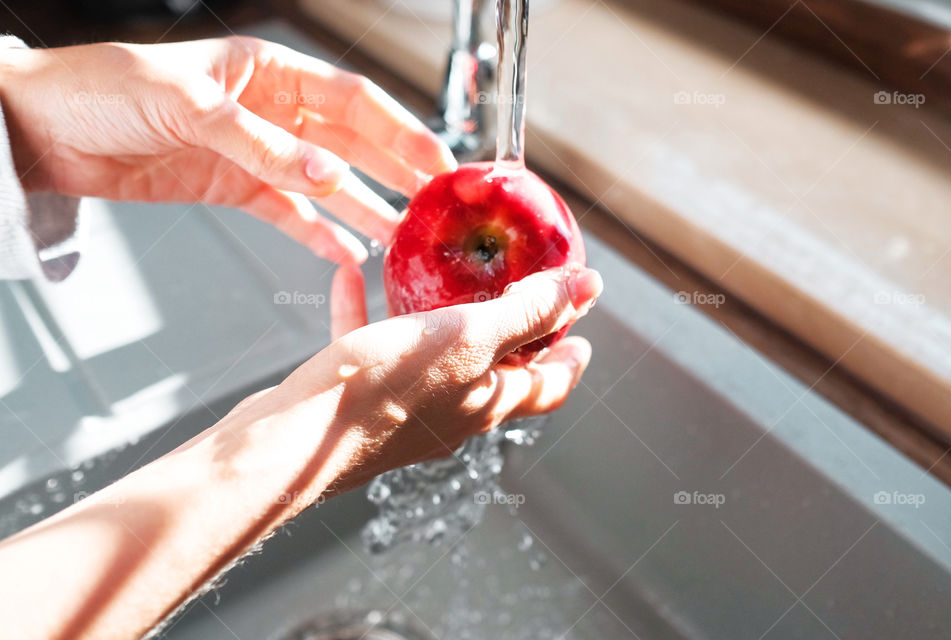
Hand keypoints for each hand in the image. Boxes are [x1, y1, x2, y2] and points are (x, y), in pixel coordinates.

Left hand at [0, 36, 455, 263]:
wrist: (43, 130)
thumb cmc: (102, 91)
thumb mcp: (186, 108)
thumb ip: (261, 145)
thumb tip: (329, 176)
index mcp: (266, 71)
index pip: (351, 100)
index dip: (400, 130)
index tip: (437, 161)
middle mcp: (271, 111)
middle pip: (351, 144)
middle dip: (395, 173)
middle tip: (435, 205)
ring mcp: (256, 153)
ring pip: (327, 185)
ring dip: (365, 209)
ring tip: (402, 237)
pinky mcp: (234, 189)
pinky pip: (289, 216)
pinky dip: (318, 236)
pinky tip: (347, 255)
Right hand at [0, 265, 600, 639]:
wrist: (289, 442)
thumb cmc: (378, 393)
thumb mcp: (465, 338)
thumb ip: (526, 313)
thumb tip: (588, 286)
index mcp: (484, 403)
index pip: (547, 387)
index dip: (570, 360)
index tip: (583, 336)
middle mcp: (448, 413)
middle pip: (492, 371)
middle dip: (508, 333)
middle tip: (515, 295)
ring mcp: (400, 409)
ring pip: (428, 356)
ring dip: (436, 316)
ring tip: (435, 276)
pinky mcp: (355, 398)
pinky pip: (368, 345)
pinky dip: (367, 310)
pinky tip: (353, 272)